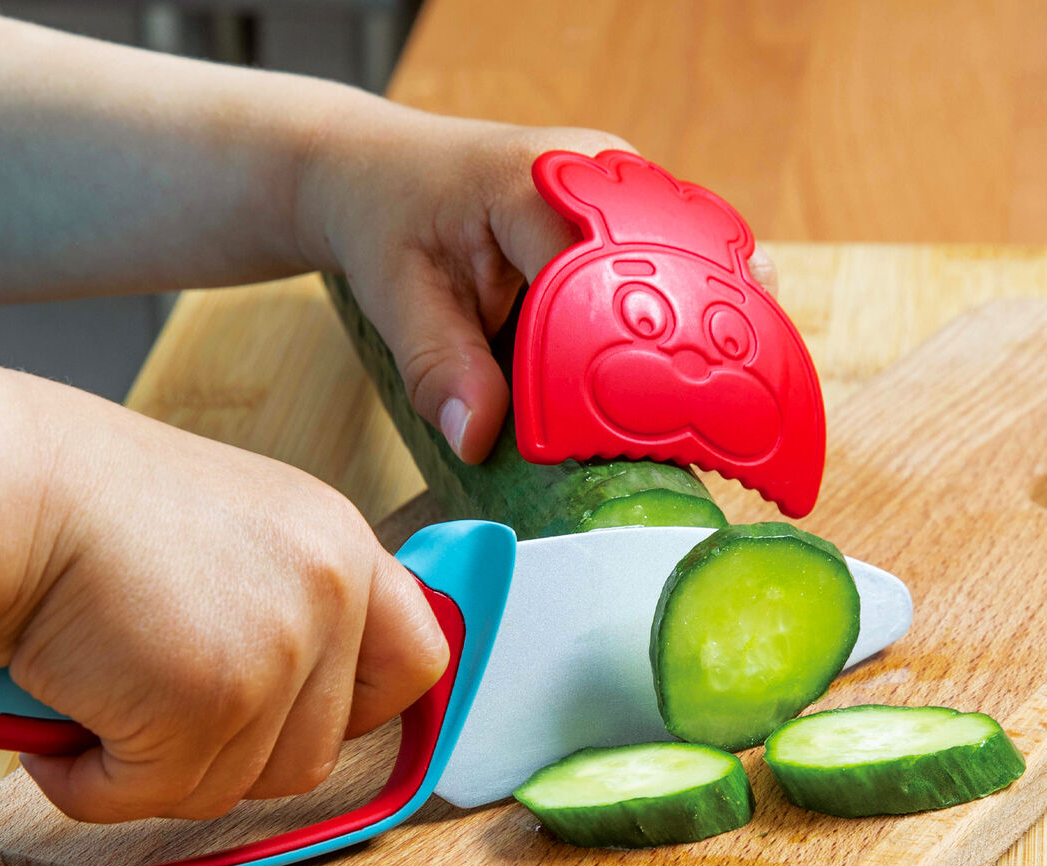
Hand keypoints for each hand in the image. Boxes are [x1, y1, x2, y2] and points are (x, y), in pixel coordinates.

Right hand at [0, 395, 447, 822]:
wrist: (2, 486)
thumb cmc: (89, 513)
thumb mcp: (233, 535)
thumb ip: (285, 607)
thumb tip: (294, 707)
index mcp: (338, 544)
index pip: (417, 659)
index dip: (363, 710)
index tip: (299, 718)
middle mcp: (329, 590)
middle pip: (316, 754)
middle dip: (229, 756)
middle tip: (155, 711)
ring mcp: (279, 647)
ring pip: (235, 787)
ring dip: (156, 770)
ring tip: (97, 700)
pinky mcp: (212, 699)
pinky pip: (155, 797)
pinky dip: (95, 785)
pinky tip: (61, 730)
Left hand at [296, 110, 776, 463]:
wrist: (387, 173)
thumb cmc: (392, 223)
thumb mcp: (397, 298)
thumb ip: (437, 367)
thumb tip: (476, 439)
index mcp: (540, 181)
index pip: (599, 279)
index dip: (613, 356)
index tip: (622, 426)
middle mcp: (605, 176)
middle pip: (676, 266)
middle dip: (691, 346)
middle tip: (706, 424)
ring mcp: (630, 194)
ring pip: (696, 267)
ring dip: (709, 333)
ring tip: (730, 406)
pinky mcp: (637, 221)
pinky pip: (681, 272)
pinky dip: (694, 324)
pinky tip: (710, 376)